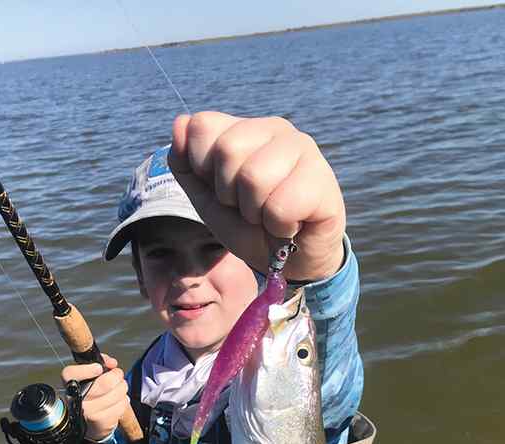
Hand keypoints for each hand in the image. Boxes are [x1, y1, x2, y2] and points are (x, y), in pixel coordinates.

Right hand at [61, 354, 128, 440]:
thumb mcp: (92, 374)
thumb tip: (111, 363)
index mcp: (70, 384)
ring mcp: (88, 412)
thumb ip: (101, 362)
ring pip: (117, 393)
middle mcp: (76, 399)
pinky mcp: (101, 422)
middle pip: (105, 383)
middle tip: (117, 375)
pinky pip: (121, 406)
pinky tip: (117, 401)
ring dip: (122, 388)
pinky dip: (123, 401)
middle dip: (117, 375)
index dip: (86, 370)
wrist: (89, 421)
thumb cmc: (92, 393)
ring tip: (117, 389)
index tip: (98, 368)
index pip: (70, 374)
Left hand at [168, 112, 345, 280]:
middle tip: (249, 208)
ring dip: (255, 212)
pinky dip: (279, 227)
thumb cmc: (250, 226)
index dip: (202, 169)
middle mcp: (275, 129)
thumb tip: (180, 122)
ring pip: (254, 178)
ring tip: (269, 216)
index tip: (223, 191)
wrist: (290, 261)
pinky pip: (281, 206)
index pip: (202, 126)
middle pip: (227, 150)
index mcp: (245, 128)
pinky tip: (291, 224)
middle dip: (230, 195)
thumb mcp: (208, 199)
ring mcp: (303, 149)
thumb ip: (186, 165)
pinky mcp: (323, 179)